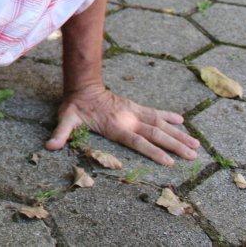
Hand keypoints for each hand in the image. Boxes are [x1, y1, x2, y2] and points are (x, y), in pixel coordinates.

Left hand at [44, 86, 200, 165]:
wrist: (82, 86)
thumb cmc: (75, 107)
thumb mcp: (65, 119)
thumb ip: (60, 133)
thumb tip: (49, 146)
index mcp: (115, 126)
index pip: (137, 141)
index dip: (153, 151)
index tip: (170, 161)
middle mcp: (128, 119)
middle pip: (155, 134)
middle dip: (175, 145)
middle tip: (193, 155)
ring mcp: (133, 112)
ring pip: (160, 124)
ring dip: (178, 134)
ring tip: (196, 144)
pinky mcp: (135, 106)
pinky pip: (155, 112)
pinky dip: (169, 116)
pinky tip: (182, 121)